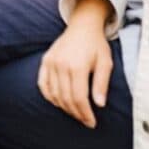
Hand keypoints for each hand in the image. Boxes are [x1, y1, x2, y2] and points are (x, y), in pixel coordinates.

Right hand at [37, 0, 113, 128]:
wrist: (83, 26)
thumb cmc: (96, 45)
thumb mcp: (106, 63)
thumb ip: (101, 84)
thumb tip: (100, 105)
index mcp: (77, 66)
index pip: (79, 98)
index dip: (85, 114)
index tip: (91, 123)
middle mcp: (61, 65)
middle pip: (66, 98)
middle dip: (76, 114)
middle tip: (85, 121)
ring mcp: (51, 62)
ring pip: (54, 94)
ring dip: (64, 108)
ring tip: (75, 112)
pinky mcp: (45, 61)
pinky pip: (43, 84)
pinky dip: (49, 96)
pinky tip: (59, 102)